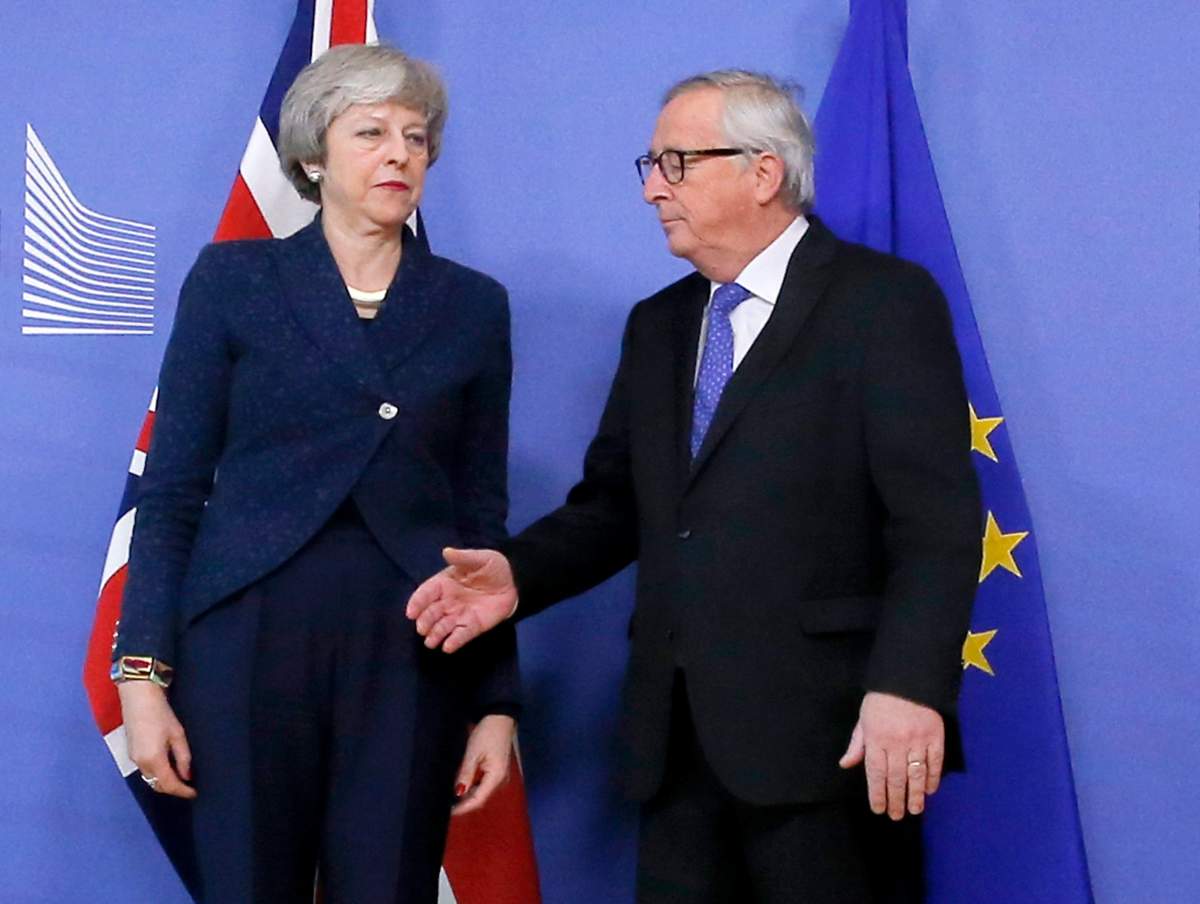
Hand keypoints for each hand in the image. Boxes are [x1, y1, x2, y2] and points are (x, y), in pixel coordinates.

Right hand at [117, 681, 196, 799]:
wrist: (138, 698)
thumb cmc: (161, 713)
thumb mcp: (178, 735)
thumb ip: (183, 757)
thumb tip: (187, 776)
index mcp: (153, 759)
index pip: (169, 784)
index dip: (182, 791)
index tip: (194, 793)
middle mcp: (140, 763)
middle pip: (157, 785)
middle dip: (173, 789)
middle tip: (188, 787)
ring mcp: (133, 758)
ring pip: (150, 779)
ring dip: (164, 782)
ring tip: (180, 779)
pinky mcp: (131, 752)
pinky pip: (145, 771)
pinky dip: (156, 774)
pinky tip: (167, 768)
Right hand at [406, 548, 517, 652]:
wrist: (515, 581)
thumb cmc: (493, 567)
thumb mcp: (480, 558)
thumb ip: (463, 557)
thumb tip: (447, 551)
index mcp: (444, 583)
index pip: (426, 593)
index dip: (417, 602)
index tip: (411, 612)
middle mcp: (448, 601)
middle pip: (431, 613)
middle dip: (425, 621)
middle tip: (422, 629)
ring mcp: (459, 615)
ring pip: (443, 627)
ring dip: (435, 635)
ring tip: (431, 642)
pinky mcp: (472, 626)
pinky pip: (461, 635)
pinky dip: (454, 642)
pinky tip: (448, 647)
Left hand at [452, 715, 514, 814]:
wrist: (500, 718)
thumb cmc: (488, 733)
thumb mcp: (473, 753)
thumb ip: (466, 774)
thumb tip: (458, 792)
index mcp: (496, 777)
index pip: (478, 800)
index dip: (463, 808)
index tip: (448, 813)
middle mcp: (500, 780)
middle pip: (480, 798)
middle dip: (464, 803)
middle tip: (445, 806)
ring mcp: (499, 776)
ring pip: (481, 791)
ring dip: (467, 795)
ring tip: (450, 797)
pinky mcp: (496, 770)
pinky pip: (483, 784)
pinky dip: (472, 787)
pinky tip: (461, 785)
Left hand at [838, 691, 943, 819]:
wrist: (908, 679)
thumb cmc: (881, 700)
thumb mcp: (863, 720)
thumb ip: (857, 744)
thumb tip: (846, 764)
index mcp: (876, 738)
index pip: (875, 773)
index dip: (877, 794)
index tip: (879, 809)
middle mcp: (896, 742)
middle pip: (896, 778)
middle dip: (896, 800)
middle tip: (896, 816)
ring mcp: (918, 740)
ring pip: (916, 775)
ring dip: (915, 795)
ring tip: (914, 810)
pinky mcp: (935, 736)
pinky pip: (935, 763)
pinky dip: (932, 778)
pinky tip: (929, 791)